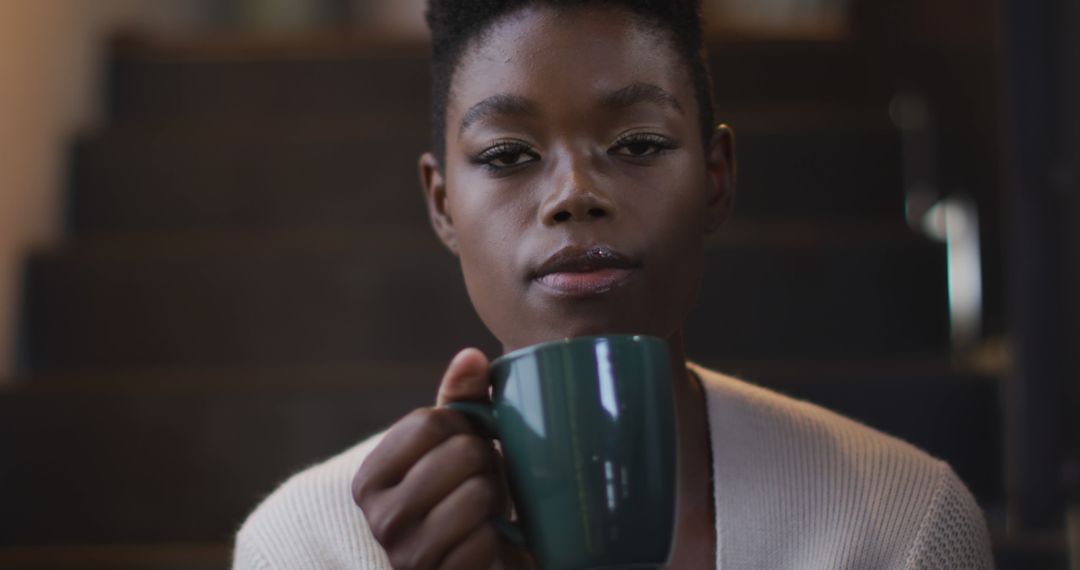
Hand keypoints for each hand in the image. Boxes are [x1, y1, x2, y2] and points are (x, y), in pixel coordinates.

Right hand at [352, 348, 533, 568]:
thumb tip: (471, 356)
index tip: (467, 440)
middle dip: (485, 460)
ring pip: (479, 494)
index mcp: (371, 478)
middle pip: (461, 454)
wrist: (471, 562)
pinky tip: (491, 539)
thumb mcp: (453, 444)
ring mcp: (410, 556)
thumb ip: (460, 398)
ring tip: (487, 504)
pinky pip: (489, 540)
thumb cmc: (459, 492)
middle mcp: (381, 519)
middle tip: (482, 475)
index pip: (429, 423)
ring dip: (496, 495)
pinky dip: (501, 536)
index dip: (464, 424)